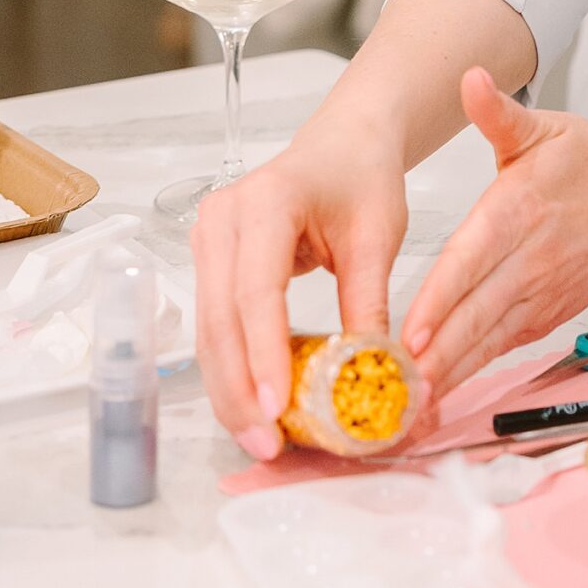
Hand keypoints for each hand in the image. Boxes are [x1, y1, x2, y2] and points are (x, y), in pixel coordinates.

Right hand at [192, 116, 410, 460]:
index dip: (264, 354)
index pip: (257, 290)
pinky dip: (234, 369)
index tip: (278, 407)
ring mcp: (209, 240)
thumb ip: (368, 304)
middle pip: (221, 320)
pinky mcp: (211, 262)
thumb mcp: (378, 236)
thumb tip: (372, 378)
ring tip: (261, 440)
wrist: (345, 143)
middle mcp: (222, 219)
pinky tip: (255, 407)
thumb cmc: (363, 177)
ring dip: (231, 389)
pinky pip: (217, 325)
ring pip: (211, 331)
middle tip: (267, 444)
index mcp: (268, 202)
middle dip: (240, 389)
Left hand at [400, 69, 587, 396]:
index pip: (473, 260)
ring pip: (487, 341)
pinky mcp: (544, 316)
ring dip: (448, 373)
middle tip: (393, 383)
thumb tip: (470, 79)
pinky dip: (471, 374)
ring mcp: (539, 294)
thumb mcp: (545, 127)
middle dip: (435, 353)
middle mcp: (529, 260)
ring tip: (408, 402)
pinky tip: (439, 393)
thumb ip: (499, 113)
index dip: (442, 299)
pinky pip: (501, 348)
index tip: (411, 331)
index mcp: (521, 211)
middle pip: (476, 314)